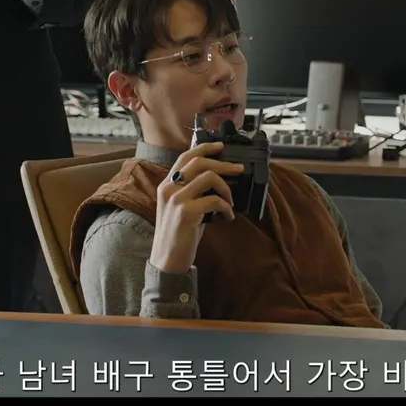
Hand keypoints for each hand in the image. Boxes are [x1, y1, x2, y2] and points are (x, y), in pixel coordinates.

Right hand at [150, 142, 244, 273]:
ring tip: (230, 201)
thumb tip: (217, 180)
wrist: (167, 259)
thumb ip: (192, 191)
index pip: (185, 157)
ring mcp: (176, 199)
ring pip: (208, 177)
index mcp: (167, 185)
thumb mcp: (181, 207)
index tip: (221, 146)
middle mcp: (169, 188)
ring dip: (226, 188)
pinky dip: (226, 207)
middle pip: (199, 162)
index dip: (204, 148)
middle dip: (223, 164)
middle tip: (238, 169)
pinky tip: (227, 217)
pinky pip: (214, 200)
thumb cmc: (178, 234)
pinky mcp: (186, 211)